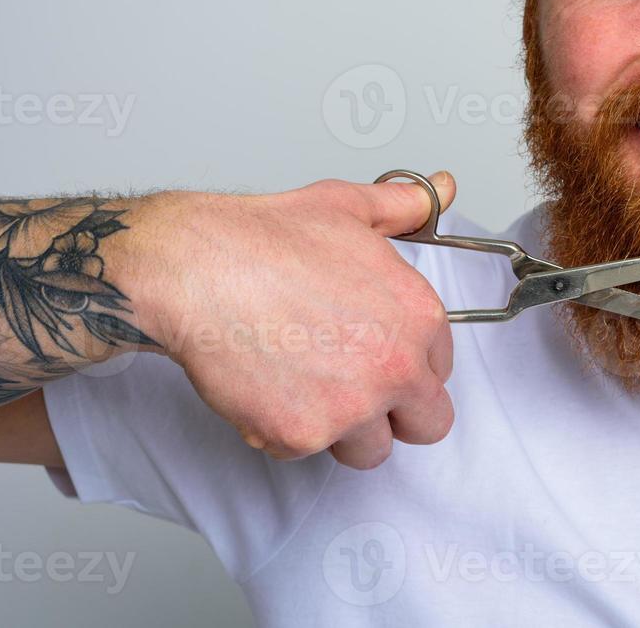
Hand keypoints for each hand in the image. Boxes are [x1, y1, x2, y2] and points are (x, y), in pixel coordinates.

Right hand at [111, 173, 457, 469]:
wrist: (195, 269)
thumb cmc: (265, 238)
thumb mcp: (350, 207)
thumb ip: (407, 206)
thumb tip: (444, 188)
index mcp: (419, 316)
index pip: (441, 367)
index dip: (409, 362)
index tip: (377, 352)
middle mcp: (396, 367)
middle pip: (428, 423)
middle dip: (398, 412)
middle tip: (354, 385)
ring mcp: (350, 408)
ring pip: (369, 450)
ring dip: (344, 429)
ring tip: (306, 383)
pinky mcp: (300, 436)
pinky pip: (306, 452)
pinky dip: (286, 429)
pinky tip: (267, 385)